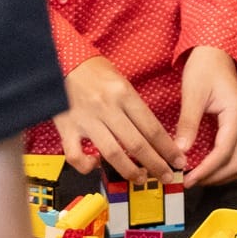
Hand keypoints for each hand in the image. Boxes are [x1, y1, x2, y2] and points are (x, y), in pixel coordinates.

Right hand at [54, 55, 183, 180]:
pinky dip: (87, 166)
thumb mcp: (121, 80)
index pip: (152, 127)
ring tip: (142, 179)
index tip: (178, 160)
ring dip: (130, 171)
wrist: (58, 59)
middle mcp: (107, 108)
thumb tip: (150, 134)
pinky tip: (95, 166)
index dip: (168, 148)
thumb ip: (133, 106)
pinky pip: (76, 155)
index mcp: (124, 93)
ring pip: (112, 153)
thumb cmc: (92, 70)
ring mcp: (86, 120)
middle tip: (168, 176)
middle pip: (137, 144)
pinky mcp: (66, 128)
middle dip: (156, 164)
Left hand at [177, 45, 236, 186]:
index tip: (186, 180)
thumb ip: (188, 124)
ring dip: (221, 176)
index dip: (206, 170)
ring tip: (197, 178)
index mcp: (236, 115)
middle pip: (236, 164)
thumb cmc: (204, 69)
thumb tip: (180, 152)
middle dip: (212, 177)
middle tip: (188, 182)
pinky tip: (206, 168)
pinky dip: (225, 168)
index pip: (224, 153)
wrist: (216, 54)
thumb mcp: (192, 94)